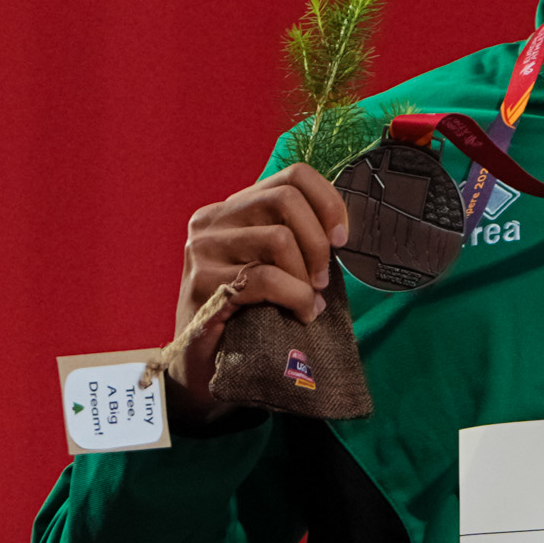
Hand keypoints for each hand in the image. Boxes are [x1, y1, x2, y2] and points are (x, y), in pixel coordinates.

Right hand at [164, 163, 349, 420]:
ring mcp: (202, 249)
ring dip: (305, 277)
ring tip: (308, 302)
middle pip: (286, 199)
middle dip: (317, 243)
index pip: (292, 175)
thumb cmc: (248, 315)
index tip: (343, 238)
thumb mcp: (275, 267)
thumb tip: (342, 230)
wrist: (201, 367)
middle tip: (322, 280)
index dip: (328, 202)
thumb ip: (296, 241)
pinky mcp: (200, 283)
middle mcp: (212, 220)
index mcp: (233, 209)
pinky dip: (294, 298)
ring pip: (278, 239)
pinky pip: (265, 278)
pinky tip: (299, 314)